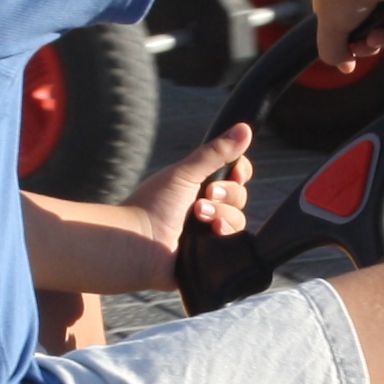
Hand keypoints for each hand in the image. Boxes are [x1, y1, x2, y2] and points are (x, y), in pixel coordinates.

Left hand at [138, 124, 255, 251]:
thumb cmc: (153, 205)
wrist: (138, 243)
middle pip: (240, 196)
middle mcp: (206, 208)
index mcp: (198, 185)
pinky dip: (226, 235)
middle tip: (207, 194)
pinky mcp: (211, 254)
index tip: (235, 171)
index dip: (239, 171)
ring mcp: (208, 232)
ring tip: (200, 216)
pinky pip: (235, 243)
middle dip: (227, 193)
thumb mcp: (185, 173)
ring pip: (239, 219)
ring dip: (222, 214)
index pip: (234, 174)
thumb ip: (216, 152)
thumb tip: (245, 128)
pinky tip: (213, 232)